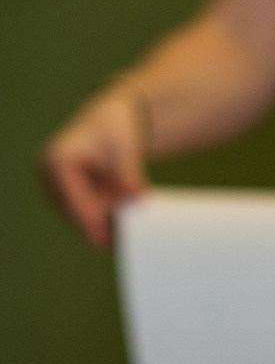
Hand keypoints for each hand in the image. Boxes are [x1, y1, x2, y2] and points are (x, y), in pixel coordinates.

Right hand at [41, 86, 149, 248]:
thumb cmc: (115, 130)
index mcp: (57, 162)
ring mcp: (51, 188)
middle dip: (105, 219)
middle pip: (76, 213)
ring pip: (80, 217)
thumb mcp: (125, 150)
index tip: (108, 243)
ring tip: (130, 197)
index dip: (93, 223)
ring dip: (106, 215)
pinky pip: (84, 214)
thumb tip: (139, 200)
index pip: (75, 202)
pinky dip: (104, 212)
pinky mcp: (60, 197)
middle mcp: (47, 177)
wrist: (107, 121)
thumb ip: (129, 176)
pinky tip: (123, 203)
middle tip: (134, 220)